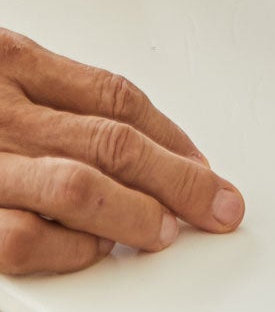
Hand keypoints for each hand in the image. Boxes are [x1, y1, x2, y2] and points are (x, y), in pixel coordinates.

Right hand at [0, 28, 244, 275]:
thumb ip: (47, 98)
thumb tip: (134, 144)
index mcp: (12, 62)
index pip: (116, 97)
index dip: (172, 137)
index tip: (204, 168)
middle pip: (113, 142)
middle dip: (178, 180)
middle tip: (217, 206)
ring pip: (80, 188)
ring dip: (136, 214)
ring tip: (165, 231)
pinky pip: (25, 240)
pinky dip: (69, 249)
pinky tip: (91, 249)